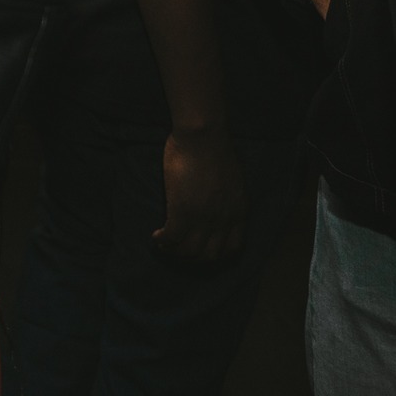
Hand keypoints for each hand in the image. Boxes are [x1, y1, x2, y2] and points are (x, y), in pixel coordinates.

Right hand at [154, 125, 245, 262]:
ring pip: (190, 252)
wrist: (203, 136)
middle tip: (180, 252)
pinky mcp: (182, 211)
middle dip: (194, 259)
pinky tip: (156, 237)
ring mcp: (203, 218)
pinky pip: (172, 238)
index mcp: (238, 212)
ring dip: (176, 253)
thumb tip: (215, 204)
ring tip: (165, 246)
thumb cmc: (214, 148)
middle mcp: (223, 220)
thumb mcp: (233, 181)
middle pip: (210, 255)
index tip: (202, 250)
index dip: (216, 254)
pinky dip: (163, 242)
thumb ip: (227, 198)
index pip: (233, 248)